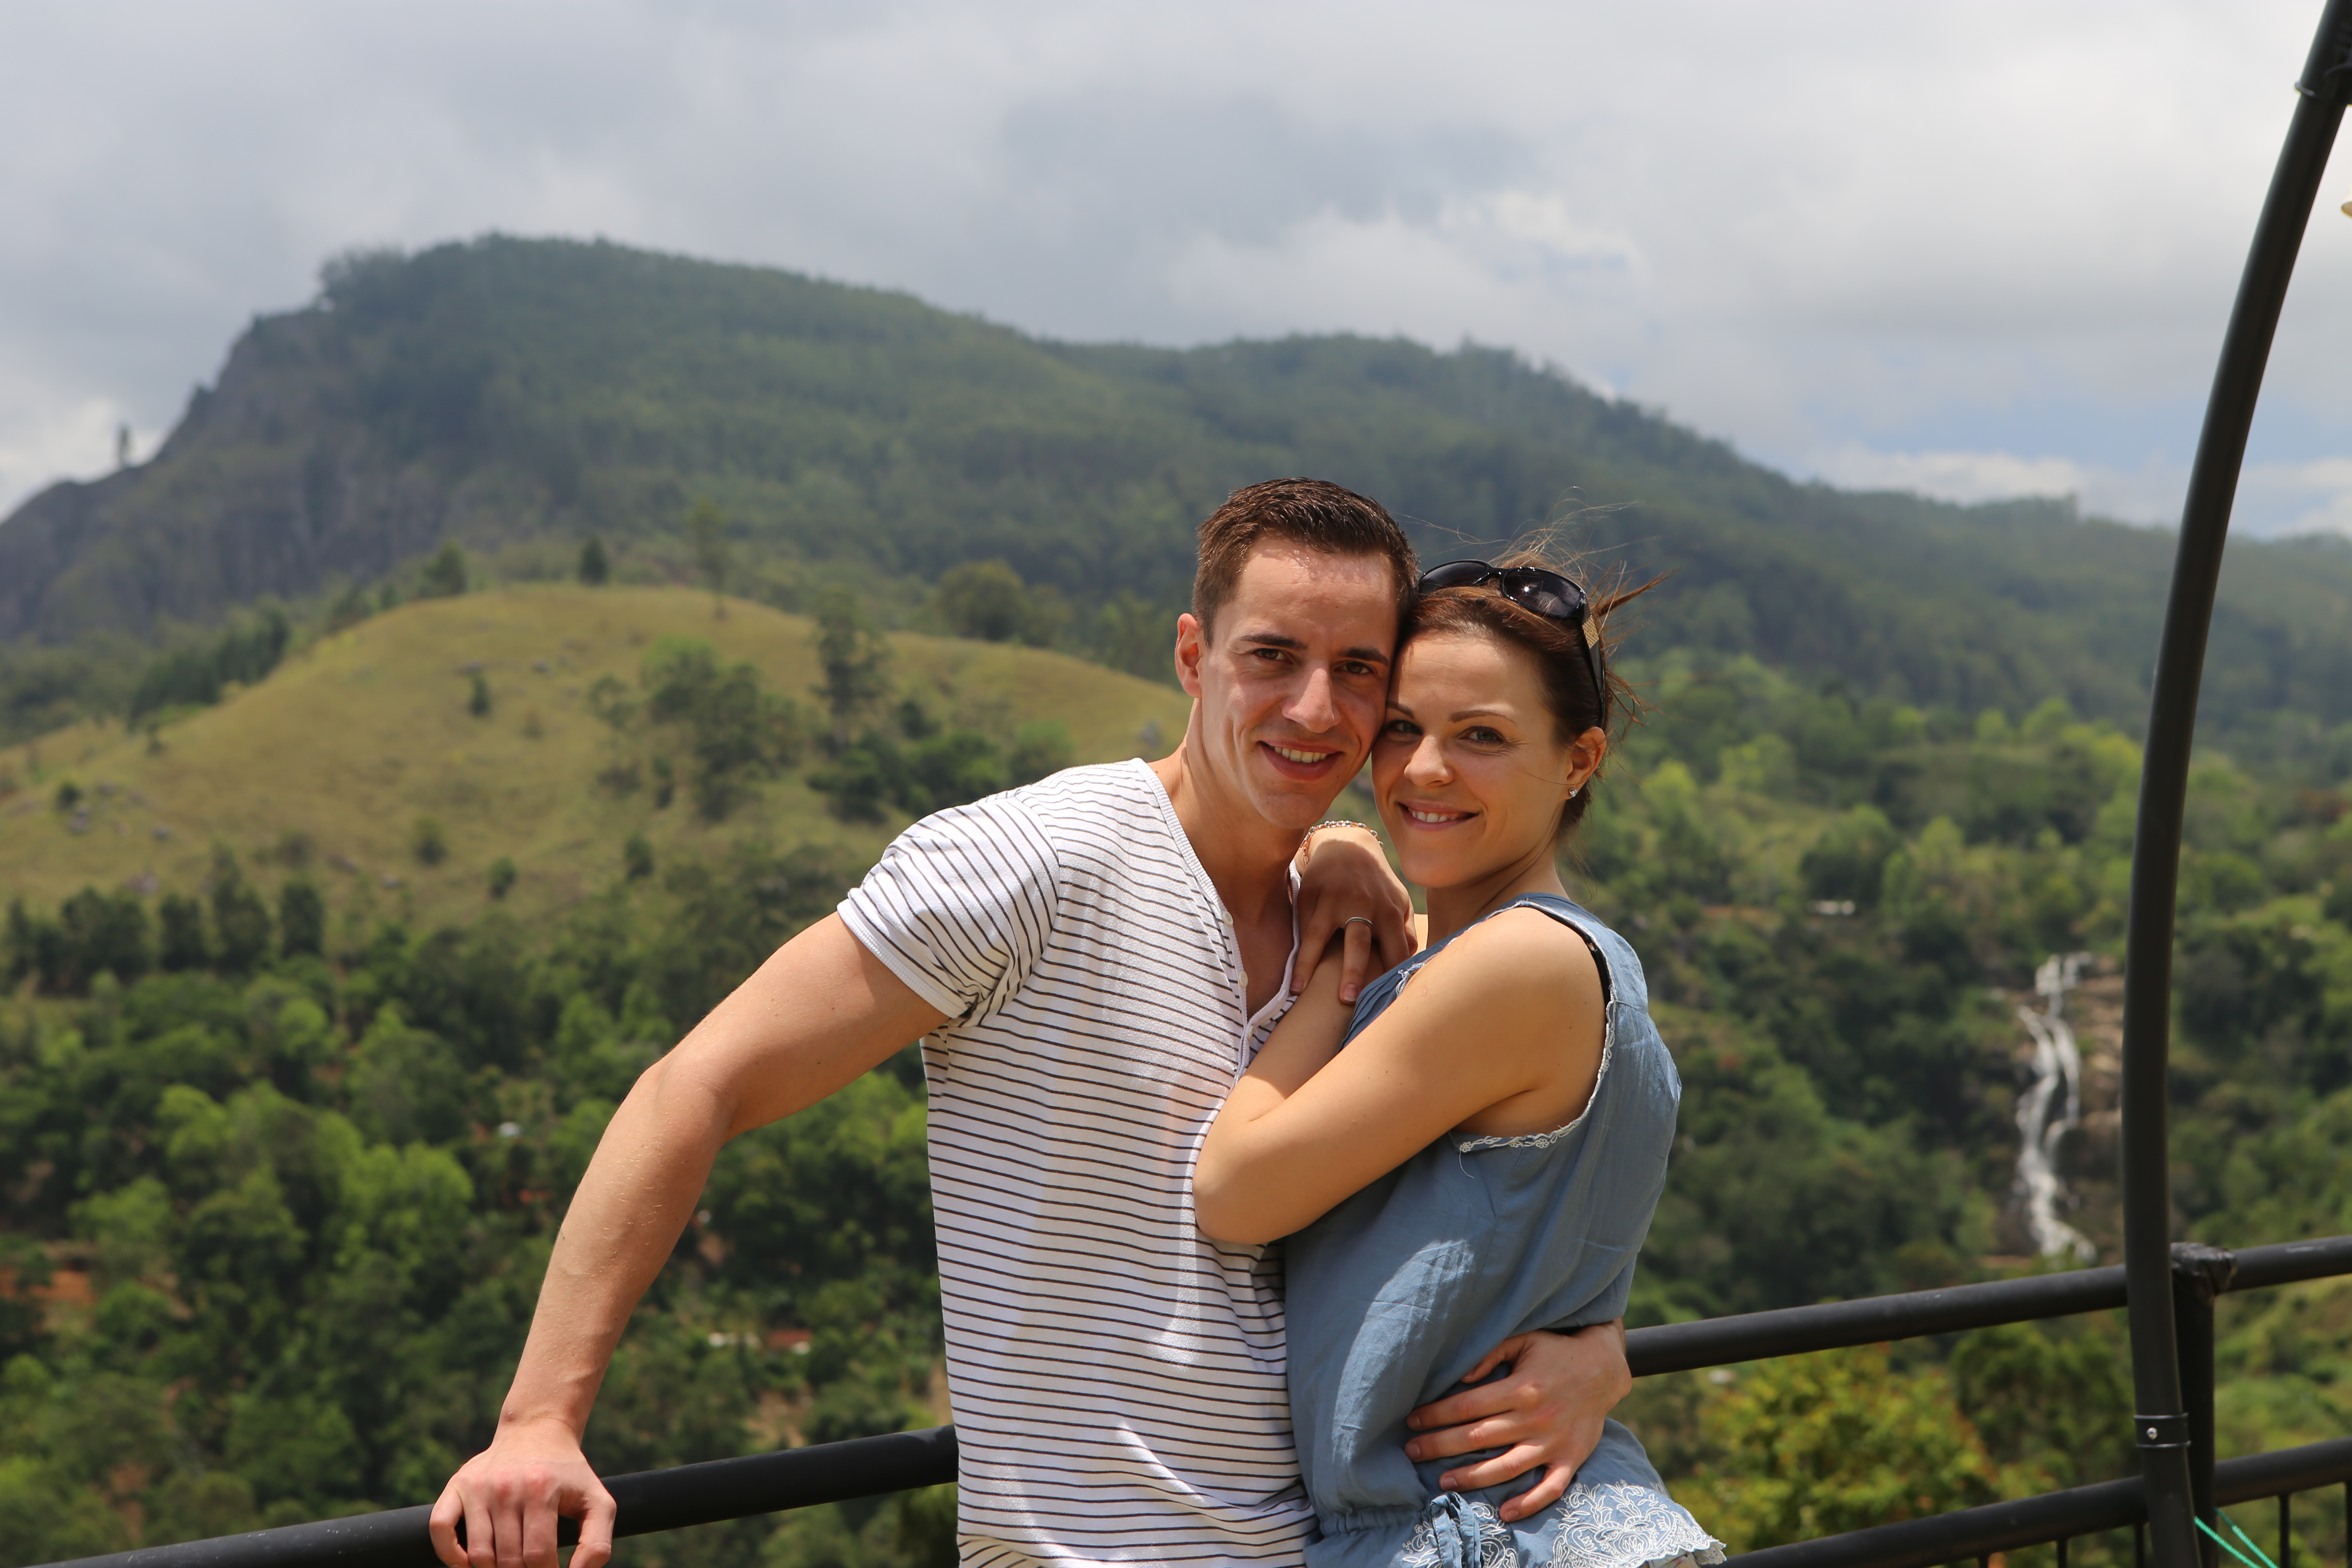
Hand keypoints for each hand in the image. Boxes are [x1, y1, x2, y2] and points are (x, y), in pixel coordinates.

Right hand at [429, 1417, 616, 1567]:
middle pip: (508, 1559)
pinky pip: (440, 1529)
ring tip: (511, 1564)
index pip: (538, 1555)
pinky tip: (470, 1563)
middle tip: (531, 1566)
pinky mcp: (457, 1485)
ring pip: (478, 1555)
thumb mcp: (598, 1503)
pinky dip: (451, 1555)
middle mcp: (507, 1486)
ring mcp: (479, 1486)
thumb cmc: (570, 1475)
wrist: (538, 1432)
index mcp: (542, 1489)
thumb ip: (597, 1544)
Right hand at [1291, 824, 1414, 1003]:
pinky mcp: (1311, 896)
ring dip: (1310, 964)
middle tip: (1347, 1000)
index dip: (1391, 977)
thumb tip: (1411, 961)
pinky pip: (1303, 929)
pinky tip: (1292, 978)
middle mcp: (1362, 905)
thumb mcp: (1398, 901)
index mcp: (1389, 911)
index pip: (1395, 951)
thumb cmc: (1376, 883)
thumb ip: (1405, 931)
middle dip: (1353, 971)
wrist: (1347, 845)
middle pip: (1358, 943)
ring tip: (1300, 990)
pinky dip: (1297, 953)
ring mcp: (1333, 901)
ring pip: (1320, 936)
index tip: (1386, 1002)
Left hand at [1402, 1320, 1630, 1522]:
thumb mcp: (1524, 1339)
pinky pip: (1550, 1488)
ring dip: (1472, 1477)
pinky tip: (1505, 1511)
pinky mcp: (1571, 1458)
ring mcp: (1554, 1442)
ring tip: (1443, 1481)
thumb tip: (1461, 1377)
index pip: (1468, 1405)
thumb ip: (1491, 1352)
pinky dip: (1529, 1503)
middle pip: (1479, 1437)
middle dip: (1440, 1445)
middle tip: (1412, 1451)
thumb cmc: (1555, 1351)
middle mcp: (1536, 1418)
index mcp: (1522, 1387)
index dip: (1436, 1414)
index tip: (1412, 1420)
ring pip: (1507, 1467)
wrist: (1604, 1367)